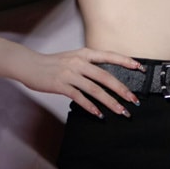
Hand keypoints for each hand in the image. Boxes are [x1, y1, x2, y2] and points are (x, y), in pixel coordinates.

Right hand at [21, 47, 144, 116]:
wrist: (29, 65)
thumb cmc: (52, 63)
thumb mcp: (72, 58)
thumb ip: (88, 65)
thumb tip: (105, 77)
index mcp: (84, 53)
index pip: (109, 56)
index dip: (125, 61)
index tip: (139, 68)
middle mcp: (79, 62)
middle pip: (105, 77)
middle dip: (122, 90)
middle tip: (134, 100)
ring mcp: (70, 74)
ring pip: (95, 89)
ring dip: (110, 102)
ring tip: (121, 112)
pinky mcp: (61, 85)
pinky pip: (79, 97)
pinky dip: (90, 106)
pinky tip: (99, 114)